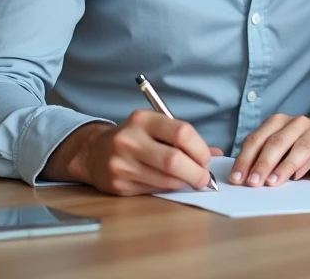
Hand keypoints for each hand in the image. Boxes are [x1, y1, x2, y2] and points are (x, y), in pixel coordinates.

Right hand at [68, 110, 223, 195]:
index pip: (181, 132)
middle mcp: (129, 140)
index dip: (200, 149)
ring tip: (190, 180)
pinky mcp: (118, 185)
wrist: (94, 152)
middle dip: (196, 173)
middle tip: (205, 178)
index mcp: (142, 119)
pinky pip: (153, 190)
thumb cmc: (135, 138)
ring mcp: (121, 164)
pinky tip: (170, 183)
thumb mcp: (156, 128)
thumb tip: (216, 154)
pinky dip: (167, 189)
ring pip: (164, 179)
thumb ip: (185, 138)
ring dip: (183, 182)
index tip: (207, 159)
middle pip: (173, 160)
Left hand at [229, 113, 309, 186]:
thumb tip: (243, 178)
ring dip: (282, 167)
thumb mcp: (283, 147)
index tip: (236, 179)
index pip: (256, 140)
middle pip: (274, 143)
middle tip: (251, 183)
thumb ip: (266, 157)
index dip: (244, 159)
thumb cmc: (305, 145)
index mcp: (277, 122)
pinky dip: (304, 165)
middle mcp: (295, 123)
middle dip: (261, 164)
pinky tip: (296, 177)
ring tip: (272, 183)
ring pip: (296, 148)